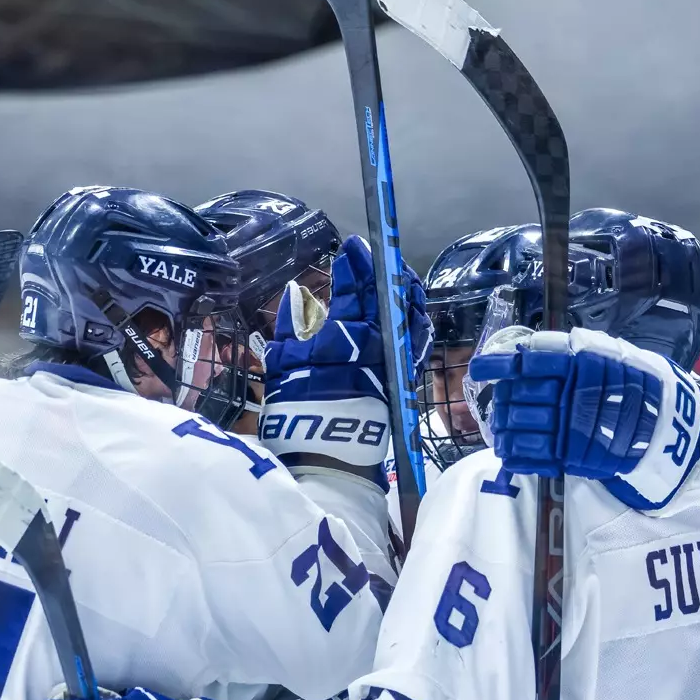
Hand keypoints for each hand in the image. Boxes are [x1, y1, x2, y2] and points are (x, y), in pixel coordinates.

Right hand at [259, 235, 430, 475]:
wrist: (329, 451)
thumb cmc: (299, 406)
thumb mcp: (283, 364)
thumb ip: (291, 326)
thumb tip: (296, 295)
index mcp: (345, 334)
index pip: (353, 289)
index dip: (353, 265)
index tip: (350, 248)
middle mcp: (377, 341)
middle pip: (384, 296)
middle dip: (378, 271)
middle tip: (371, 254)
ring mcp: (395, 356)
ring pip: (407, 313)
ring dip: (401, 289)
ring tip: (392, 275)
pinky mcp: (404, 373)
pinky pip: (415, 336)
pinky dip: (412, 316)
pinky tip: (408, 307)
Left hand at [466, 328, 699, 503]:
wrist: (673, 423)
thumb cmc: (637, 383)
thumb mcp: (610, 353)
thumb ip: (570, 351)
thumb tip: (524, 351)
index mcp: (582, 361)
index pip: (529, 360)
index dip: (499, 365)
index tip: (478, 368)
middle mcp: (575, 392)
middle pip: (520, 397)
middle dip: (505, 401)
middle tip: (499, 403)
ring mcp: (575, 427)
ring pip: (522, 428)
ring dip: (505, 430)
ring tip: (501, 431)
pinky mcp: (578, 457)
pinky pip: (537, 457)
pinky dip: (518, 456)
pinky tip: (508, 453)